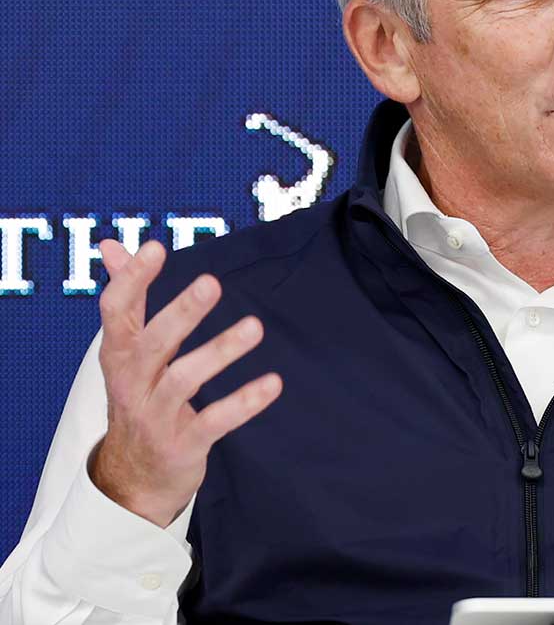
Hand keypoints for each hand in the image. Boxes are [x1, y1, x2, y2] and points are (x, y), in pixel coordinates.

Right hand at [89, 239, 282, 526]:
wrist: (134, 476)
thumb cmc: (138, 396)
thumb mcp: (127, 350)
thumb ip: (127, 297)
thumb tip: (112, 244)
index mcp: (118, 355)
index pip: (116, 312)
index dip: (132, 280)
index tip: (156, 248)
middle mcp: (131, 383)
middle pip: (151, 344)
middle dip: (180, 313)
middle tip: (212, 283)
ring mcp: (156, 416)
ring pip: (183, 381)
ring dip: (219, 352)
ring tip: (255, 327)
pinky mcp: (183, 443)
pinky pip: (214, 421)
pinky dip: (243, 403)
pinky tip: (273, 383)